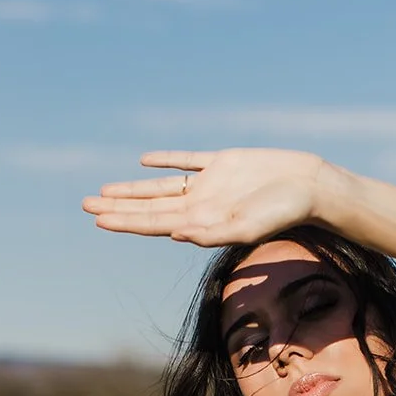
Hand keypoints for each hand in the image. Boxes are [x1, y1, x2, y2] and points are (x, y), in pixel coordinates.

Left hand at [83, 147, 324, 246]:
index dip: (125, 221)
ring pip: (161, 186)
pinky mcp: (223, 163)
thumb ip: (212, 233)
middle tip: (84, 205)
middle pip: (149, 206)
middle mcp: (200, 204)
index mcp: (201, 221)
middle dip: (117, 207)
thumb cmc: (283, 214)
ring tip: (104, 191)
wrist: (310, 188)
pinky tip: (144, 162)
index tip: (98, 220)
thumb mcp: (247, 228)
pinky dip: (166, 161)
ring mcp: (210, 183)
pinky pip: (187, 160)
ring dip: (132, 190)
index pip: (153, 222)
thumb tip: (173, 234)